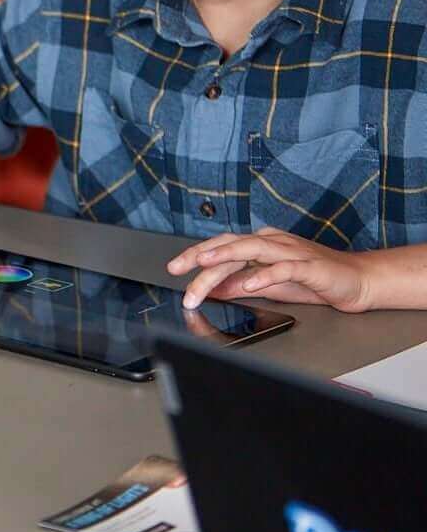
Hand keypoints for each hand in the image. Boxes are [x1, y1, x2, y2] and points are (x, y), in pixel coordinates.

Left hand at [168, 230, 372, 312]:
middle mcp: (272, 242)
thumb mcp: (269, 286)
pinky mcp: (310, 265)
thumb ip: (240, 284)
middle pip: (230, 245)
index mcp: (260, 244)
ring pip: (251, 249)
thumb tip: (212, 289)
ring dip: (225, 257)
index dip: (195, 254)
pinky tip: (249, 284)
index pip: (221, 245)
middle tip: (178, 272)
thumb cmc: (314, 281)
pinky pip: (284, 268)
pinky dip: (264, 275)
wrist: (357, 282)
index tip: (173, 268)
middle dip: (201, 258)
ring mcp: (291, 251)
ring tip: (204, 266)